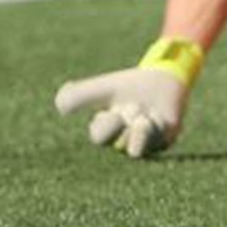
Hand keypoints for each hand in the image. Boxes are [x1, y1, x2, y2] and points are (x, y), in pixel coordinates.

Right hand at [54, 66, 188, 158]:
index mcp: (107, 132)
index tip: (108, 110)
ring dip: (138, 131)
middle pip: (116, 144)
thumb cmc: (129, 86)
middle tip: (129, 108)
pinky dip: (156, 127)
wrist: (162, 77)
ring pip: (136, 150)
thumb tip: (61, 109)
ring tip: (142, 117)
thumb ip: (78, 96)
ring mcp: (145, 143)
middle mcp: (124, 141)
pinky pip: (158, 142)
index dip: (103, 124)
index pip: (99, 137)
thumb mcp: (101, 88)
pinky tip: (157, 117)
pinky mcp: (165, 140)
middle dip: (118, 125)